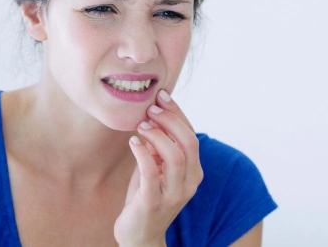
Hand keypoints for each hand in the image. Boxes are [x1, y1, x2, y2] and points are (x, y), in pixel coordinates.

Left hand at [113, 89, 203, 246]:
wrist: (139, 234)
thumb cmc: (147, 195)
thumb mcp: (157, 166)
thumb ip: (160, 145)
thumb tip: (154, 112)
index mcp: (194, 171)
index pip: (191, 134)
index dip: (177, 112)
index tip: (161, 95)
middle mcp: (189, 182)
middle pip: (189, 142)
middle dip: (170, 120)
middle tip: (150, 109)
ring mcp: (173, 195)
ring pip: (175, 157)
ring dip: (157, 135)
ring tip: (140, 126)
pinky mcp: (153, 203)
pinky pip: (151, 173)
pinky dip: (142, 153)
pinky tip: (133, 143)